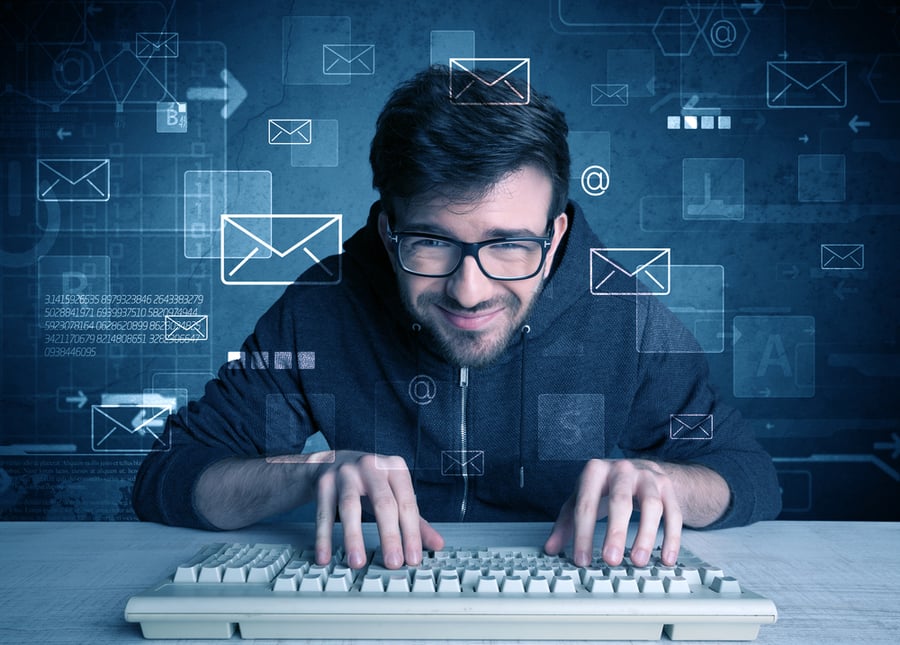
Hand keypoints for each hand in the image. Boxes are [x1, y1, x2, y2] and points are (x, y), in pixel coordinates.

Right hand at [313, 451, 443, 569]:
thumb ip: (415, 519)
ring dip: (354, 537)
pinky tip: (325, 556)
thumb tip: (437, 545)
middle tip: (393, 563)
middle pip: (383, 503)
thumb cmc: (370, 481)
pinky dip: (323, 536)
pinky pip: (323, 513)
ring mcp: (345, 472)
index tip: (413, 559)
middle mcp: (371, 466)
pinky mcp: (324, 481)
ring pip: (350, 506)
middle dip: (389, 536)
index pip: (407, 504)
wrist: (333, 460)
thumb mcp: (394, 493)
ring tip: (358, 563)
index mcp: (395, 468)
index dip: (411, 533)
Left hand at [543, 459, 682, 567]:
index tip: (582, 560)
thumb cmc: (606, 486)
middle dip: (615, 532)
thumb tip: (551, 548)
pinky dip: (671, 537)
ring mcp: (648, 477)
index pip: (586, 504)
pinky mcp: (668, 487)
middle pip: (620, 501)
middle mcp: (622, 470)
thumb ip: (567, 522)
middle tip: (611, 560)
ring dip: (646, 536)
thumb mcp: (583, 497)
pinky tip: (666, 558)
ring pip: (651, 506)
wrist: (641, 468)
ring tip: (638, 561)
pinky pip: (674, 513)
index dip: (582, 533)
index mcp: (595, 471)